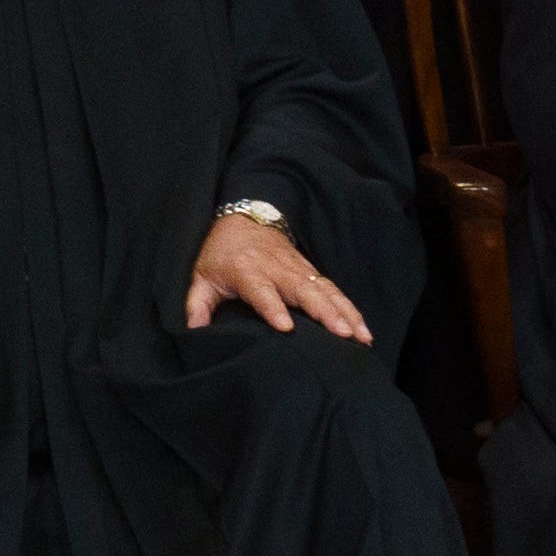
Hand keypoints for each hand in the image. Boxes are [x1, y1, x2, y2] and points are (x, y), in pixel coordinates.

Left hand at [183, 213, 372, 342]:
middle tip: (343, 334)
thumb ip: (197, 304)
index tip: (286, 327)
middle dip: (325, 312)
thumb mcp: (202, 275)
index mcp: (248, 270)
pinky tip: (363, 328)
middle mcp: (277, 269)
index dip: (273, 308)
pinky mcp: (310, 270)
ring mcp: (298, 269)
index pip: (262, 291)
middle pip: (304, 290)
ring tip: (361, 336)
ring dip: (345, 312)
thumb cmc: (221, 253)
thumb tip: (192, 331)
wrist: (244, 219)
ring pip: (326, 290)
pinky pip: (333, 290)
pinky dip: (350, 308)